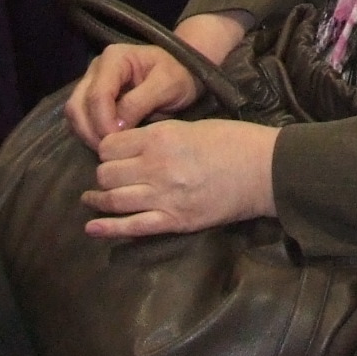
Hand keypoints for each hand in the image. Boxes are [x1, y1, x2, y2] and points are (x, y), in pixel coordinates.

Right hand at [64, 12, 247, 147]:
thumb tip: (116, 127)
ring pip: (75, 112)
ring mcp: (91, 81)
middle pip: (78, 104)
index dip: (103, 122)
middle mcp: (96, 68)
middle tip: (111, 151)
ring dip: (87, 134)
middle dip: (92, 131)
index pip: (98, 95)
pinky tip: (106, 144)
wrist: (183, 72)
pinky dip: (88, 133)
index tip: (119, 142)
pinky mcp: (92, 96)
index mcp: (114, 59)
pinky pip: (80, 118)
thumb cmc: (179, 75)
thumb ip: (139, 103)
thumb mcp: (167, 85)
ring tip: (109, 150)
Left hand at [83, 116, 277, 235]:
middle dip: (103, 174)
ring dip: (99, 200)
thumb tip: (133, 147)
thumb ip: (159, 137)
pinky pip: (132, 227)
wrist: (264, 170)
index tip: (113, 154)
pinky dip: (108, 229)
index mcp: (160, 138)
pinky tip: (92, 228)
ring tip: (92, 199)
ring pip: (113, 199)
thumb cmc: (234, 140)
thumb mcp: (191, 126)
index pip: (110, 146)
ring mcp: (164, 196)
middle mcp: (156, 166)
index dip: (107, 150)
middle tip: (109, 176)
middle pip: (106, 173)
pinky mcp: (175, 220)